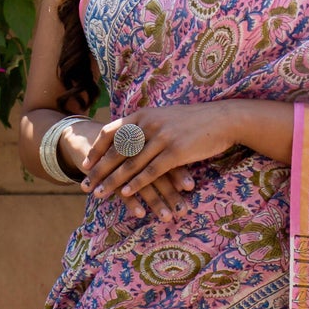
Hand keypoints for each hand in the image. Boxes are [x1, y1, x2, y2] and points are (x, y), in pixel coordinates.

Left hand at [83, 104, 248, 214]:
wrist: (223, 119)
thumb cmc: (195, 121)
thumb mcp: (165, 116)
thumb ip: (146, 125)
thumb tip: (130, 136)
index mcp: (143, 115)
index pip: (110, 132)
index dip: (96, 149)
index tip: (85, 164)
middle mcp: (148, 124)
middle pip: (116, 151)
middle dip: (98, 170)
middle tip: (84, 185)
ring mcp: (161, 138)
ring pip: (130, 164)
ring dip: (112, 181)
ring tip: (99, 194)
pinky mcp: (175, 152)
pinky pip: (150, 172)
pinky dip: (136, 184)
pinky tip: (125, 194)